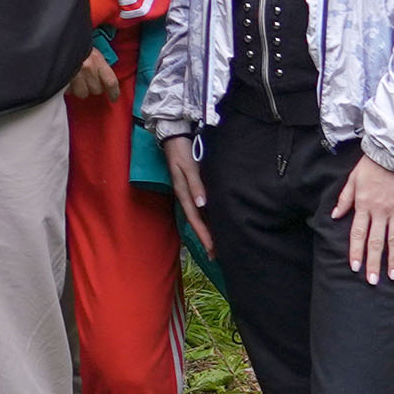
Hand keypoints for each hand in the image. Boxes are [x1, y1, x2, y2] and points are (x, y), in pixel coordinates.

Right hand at [67, 49, 117, 100]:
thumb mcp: (93, 52)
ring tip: (77, 80)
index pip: (111, 81)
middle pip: (97, 90)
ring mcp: (75, 74)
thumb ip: (100, 66)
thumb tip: (106, 81)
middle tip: (89, 80)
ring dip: (80, 89)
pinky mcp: (63, 79)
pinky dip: (69, 88)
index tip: (114, 97)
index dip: (114, 92)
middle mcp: (88, 68)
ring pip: (82, 93)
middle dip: (94, 87)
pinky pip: (69, 91)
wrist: (61, 41)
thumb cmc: (78, 45)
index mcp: (97, 60)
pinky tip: (69, 81)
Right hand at [159, 136, 213, 255]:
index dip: (204, 235)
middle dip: (206, 238)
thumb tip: (202, 205)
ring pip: (200, 216)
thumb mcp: (187, 167)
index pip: (195, 220)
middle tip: (217, 256)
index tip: (213, 250)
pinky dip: (210, 217)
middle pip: (198, 222)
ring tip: (218, 244)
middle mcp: (188, 196)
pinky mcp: (195, 186)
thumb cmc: (181, 151)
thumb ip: (196, 184)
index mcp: (184, 194)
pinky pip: (203, 207)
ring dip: (208, 230)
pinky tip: (217, 221)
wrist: (175, 137)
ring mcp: (191, 192)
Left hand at [333, 154, 393, 283]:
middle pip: (376, 241)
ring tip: (393, 276)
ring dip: (393, 259)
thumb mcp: (353, 179)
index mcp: (363, 205)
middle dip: (373, 262)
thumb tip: (334, 215)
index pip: (358, 233)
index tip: (354, 267)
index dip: (355, 251)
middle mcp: (380, 211)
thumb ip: (345, 199)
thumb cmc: (372, 165)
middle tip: (373, 281)